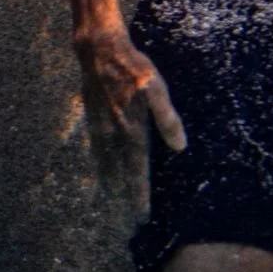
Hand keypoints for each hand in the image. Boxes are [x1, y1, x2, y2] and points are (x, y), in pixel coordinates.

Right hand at [75, 14, 184, 212]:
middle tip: (125, 222)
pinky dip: (99, 165)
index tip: (142, 216)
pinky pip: (95, 150)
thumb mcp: (157, 89)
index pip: (137, 171)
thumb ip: (168, 119)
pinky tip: (100, 167)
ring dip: (108, 184)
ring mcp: (99, 127)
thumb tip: (180, 147)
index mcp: (131, 130)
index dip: (140, 194)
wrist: (98, 48)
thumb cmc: (133, 67)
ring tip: (110, 201)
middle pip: (117, 174)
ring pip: (103, 164)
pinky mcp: (92, 118)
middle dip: (123, 198)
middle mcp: (113, 134)